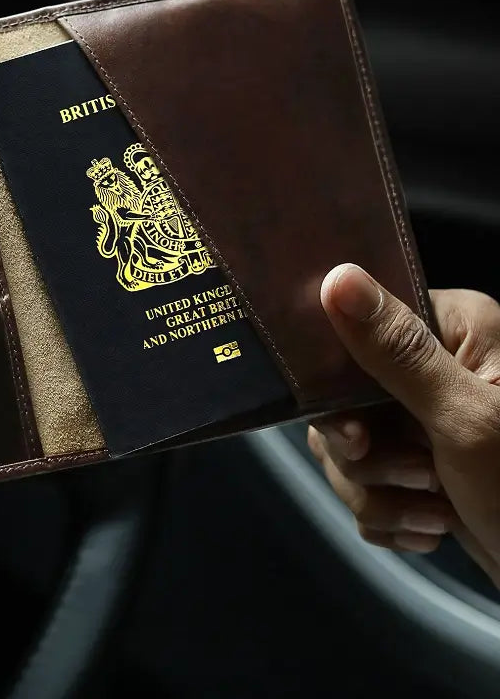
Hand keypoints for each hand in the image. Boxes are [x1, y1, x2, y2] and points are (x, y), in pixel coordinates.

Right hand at [309, 264, 499, 584]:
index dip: (339, 391)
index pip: (355, 333)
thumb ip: (397, 352)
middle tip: (421, 478)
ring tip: (435, 516)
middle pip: (341, 399)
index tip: (358, 435)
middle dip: (368, 458)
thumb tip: (338, 276)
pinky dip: (389, 513)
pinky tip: (429, 528)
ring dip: (380, 493)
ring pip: (347, 447)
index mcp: (455, 329)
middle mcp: (436, 363)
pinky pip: (364, 481)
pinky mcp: (419, 463)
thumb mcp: (466, 421)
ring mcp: (425, 416)